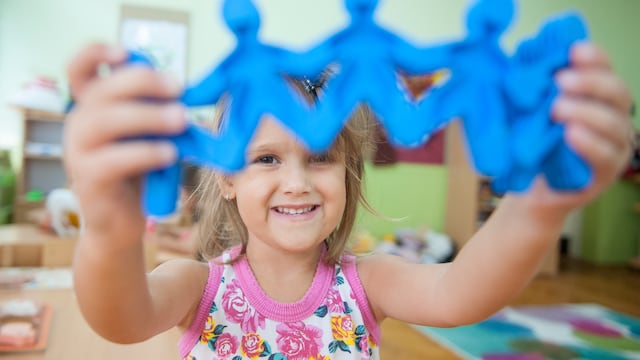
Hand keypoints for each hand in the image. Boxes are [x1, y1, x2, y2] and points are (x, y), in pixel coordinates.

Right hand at [63, 43, 186, 244]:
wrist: (121, 222)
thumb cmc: (139, 172)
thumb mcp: (147, 134)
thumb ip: (156, 111)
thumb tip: (186, 92)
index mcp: (92, 107)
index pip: (79, 70)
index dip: (96, 54)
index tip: (126, 53)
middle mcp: (78, 123)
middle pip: (102, 91)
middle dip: (142, 83)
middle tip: (179, 88)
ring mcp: (78, 151)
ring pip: (105, 121)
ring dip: (148, 116)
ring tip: (182, 120)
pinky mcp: (88, 179)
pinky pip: (114, 160)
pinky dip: (145, 152)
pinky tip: (170, 154)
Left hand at [514, 42, 634, 216]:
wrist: (529, 190)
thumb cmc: (532, 144)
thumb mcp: (530, 113)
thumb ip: (534, 91)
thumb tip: (524, 60)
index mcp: (598, 97)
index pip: (606, 69)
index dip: (594, 57)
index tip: (572, 50)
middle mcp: (614, 117)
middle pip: (618, 92)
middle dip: (590, 82)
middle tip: (559, 80)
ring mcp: (616, 146)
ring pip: (614, 123)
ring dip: (585, 111)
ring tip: (556, 108)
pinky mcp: (607, 173)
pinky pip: (605, 156)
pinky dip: (588, 143)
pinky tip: (569, 134)